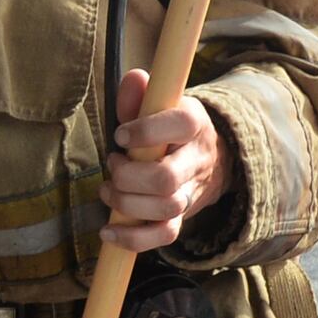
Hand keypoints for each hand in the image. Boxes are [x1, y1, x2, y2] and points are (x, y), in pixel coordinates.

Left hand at [102, 69, 229, 253]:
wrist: (209, 159)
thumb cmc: (170, 130)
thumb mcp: (160, 107)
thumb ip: (141, 96)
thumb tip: (134, 78)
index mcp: (193, 125)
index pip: (181, 125)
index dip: (146, 131)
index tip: (120, 135)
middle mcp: (196, 160)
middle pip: (167, 179)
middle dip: (128, 177)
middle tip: (113, 166)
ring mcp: (191, 192)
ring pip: (166, 209)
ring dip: (127, 204)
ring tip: (109, 191)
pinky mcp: (182, 217)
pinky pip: (165, 236)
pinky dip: (133, 239)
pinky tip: (108, 231)